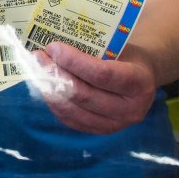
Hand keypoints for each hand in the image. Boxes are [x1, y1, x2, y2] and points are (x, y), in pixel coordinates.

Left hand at [34, 42, 157, 133]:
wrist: (142, 79)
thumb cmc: (127, 57)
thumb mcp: (120, 47)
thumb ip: (93, 49)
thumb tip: (53, 46)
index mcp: (139, 84)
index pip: (101, 74)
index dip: (74, 61)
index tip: (54, 47)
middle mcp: (130, 109)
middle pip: (84, 95)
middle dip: (56, 74)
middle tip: (38, 57)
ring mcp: (114, 125)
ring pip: (73, 110)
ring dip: (50, 89)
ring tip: (37, 70)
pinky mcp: (99, 131)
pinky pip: (70, 119)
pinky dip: (54, 102)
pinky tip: (44, 87)